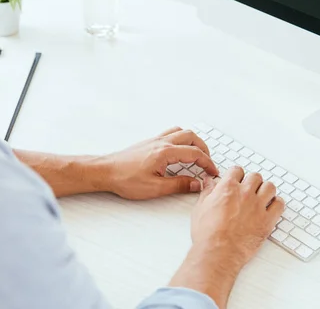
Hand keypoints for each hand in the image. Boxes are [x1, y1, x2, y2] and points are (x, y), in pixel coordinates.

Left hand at [101, 127, 218, 199]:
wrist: (106, 171)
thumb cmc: (125, 179)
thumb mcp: (155, 188)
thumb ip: (178, 185)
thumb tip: (196, 183)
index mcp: (165, 152)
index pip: (195, 153)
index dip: (208, 163)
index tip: (213, 172)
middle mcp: (161, 142)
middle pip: (191, 137)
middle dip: (204, 149)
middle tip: (207, 163)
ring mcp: (155, 140)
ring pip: (181, 132)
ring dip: (193, 141)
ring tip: (197, 155)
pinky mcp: (149, 142)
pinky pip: (171, 133)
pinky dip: (181, 139)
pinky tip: (179, 151)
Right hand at [191, 167, 284, 268]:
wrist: (218, 253)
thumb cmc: (208, 234)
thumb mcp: (201, 208)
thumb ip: (207, 192)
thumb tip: (209, 183)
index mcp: (228, 188)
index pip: (237, 170)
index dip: (236, 175)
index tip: (236, 180)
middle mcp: (245, 194)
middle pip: (255, 176)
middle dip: (251, 181)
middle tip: (248, 189)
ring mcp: (258, 206)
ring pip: (270, 187)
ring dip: (265, 190)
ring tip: (261, 196)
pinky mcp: (268, 220)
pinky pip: (280, 205)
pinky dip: (277, 204)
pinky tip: (271, 207)